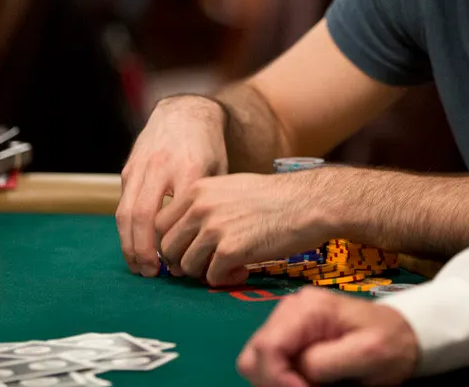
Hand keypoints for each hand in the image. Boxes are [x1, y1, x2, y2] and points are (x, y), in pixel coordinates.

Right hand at [116, 96, 228, 276]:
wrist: (186, 113)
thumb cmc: (209, 148)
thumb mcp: (219, 172)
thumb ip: (209, 204)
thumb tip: (206, 247)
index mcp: (189, 170)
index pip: (174, 215)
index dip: (171, 244)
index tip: (178, 265)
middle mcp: (161, 168)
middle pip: (142, 216)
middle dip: (143, 250)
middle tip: (151, 273)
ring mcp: (141, 167)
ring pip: (126, 212)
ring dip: (129, 244)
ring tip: (139, 267)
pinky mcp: (129, 168)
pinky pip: (123, 203)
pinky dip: (126, 229)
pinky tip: (133, 246)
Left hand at [156, 171, 335, 285]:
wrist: (307, 203)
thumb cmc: (274, 198)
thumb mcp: (230, 189)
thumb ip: (204, 207)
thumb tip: (184, 235)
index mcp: (197, 190)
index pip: (160, 225)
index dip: (172, 242)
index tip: (188, 250)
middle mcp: (200, 208)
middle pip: (168, 249)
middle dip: (184, 262)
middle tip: (206, 265)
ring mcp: (214, 229)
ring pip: (187, 266)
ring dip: (205, 272)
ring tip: (229, 266)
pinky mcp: (230, 251)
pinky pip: (212, 278)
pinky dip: (225, 280)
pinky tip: (244, 269)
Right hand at [237, 287, 419, 385]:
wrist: (404, 333)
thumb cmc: (390, 341)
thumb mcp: (365, 353)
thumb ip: (324, 361)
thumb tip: (296, 370)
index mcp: (307, 308)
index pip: (268, 348)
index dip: (277, 380)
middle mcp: (290, 309)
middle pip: (254, 355)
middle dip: (273, 381)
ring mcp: (288, 321)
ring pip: (256, 360)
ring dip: (276, 380)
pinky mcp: (292, 334)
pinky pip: (270, 361)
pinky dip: (282, 377)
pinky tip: (305, 382)